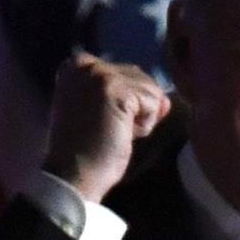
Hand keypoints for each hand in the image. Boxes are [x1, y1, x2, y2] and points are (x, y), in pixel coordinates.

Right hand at [43, 53, 171, 202]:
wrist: (74, 175)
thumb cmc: (87, 150)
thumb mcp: (102, 111)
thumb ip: (128, 96)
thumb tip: (166, 100)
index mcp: (77, 66)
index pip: (127, 73)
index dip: (127, 101)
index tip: (102, 121)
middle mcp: (86, 64)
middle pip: (141, 77)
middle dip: (135, 107)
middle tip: (108, 129)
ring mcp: (100, 75)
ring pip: (150, 89)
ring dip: (141, 117)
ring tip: (113, 131)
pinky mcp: (116, 90)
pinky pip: (154, 102)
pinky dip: (145, 124)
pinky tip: (122, 134)